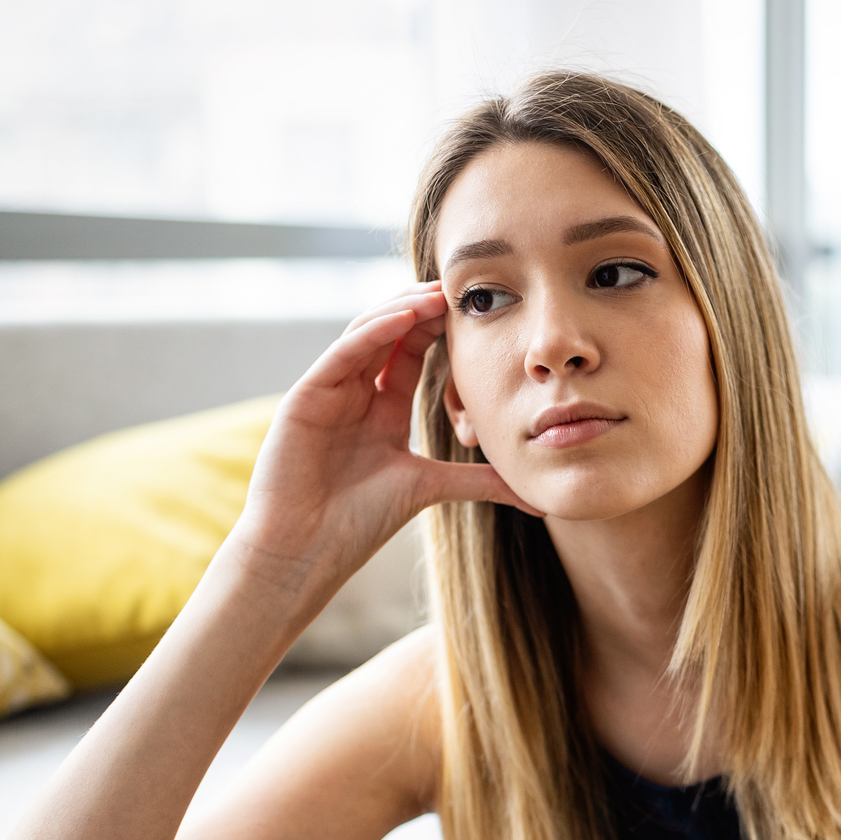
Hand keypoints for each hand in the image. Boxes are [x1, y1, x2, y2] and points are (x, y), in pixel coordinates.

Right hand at [233, 282, 537, 594]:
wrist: (304, 551)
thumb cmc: (357, 523)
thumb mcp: (431, 487)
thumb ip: (480, 481)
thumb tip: (536, 498)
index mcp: (383, 409)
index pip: (412, 353)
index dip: (441, 329)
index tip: (478, 312)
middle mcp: (354, 393)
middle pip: (390, 333)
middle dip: (424, 308)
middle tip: (460, 289)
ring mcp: (328, 392)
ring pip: (366, 334)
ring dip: (401, 310)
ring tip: (438, 295)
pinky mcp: (305, 397)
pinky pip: (342, 353)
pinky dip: (372, 333)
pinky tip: (402, 318)